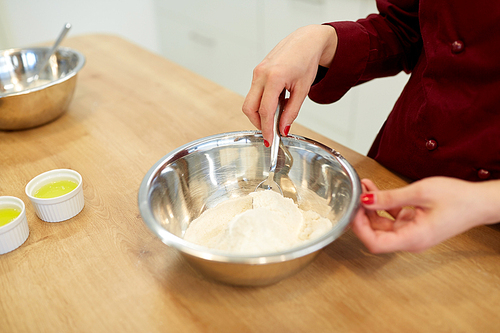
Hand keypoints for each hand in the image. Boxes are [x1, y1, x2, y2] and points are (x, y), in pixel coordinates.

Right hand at [242, 25, 337, 145]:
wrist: (305, 41)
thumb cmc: (306, 60)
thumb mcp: (302, 89)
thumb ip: (291, 111)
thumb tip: (283, 129)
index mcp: (274, 77)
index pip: (265, 111)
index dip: (266, 129)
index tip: (270, 141)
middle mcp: (261, 74)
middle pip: (249, 108)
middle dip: (258, 123)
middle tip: (271, 131)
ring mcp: (257, 72)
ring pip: (250, 101)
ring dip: (260, 113)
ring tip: (277, 114)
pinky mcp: (257, 72)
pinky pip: (254, 93)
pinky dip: (262, 103)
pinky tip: (275, 103)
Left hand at [351, 177, 499, 252]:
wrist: (480, 201)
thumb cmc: (459, 199)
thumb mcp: (419, 192)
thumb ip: (390, 198)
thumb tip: (366, 200)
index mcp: (413, 238)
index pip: (375, 243)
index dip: (359, 229)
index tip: (353, 211)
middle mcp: (411, 240)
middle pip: (375, 234)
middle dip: (362, 214)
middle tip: (356, 195)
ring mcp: (412, 232)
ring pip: (382, 224)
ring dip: (371, 206)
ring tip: (365, 187)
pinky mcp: (413, 224)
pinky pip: (391, 217)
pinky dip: (382, 204)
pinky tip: (376, 190)